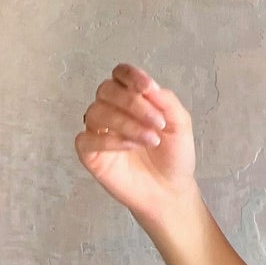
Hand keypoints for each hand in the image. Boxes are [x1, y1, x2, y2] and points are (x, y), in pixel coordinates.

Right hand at [75, 63, 198, 224]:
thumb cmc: (173, 155)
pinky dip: (109, 139)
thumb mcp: (179, 123)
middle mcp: (111, 110)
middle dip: (133, 103)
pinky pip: (86, 138)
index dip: (131, 76)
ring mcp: (98, 131)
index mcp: (132, 98)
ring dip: (126, 123)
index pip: (120, 74)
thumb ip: (166, 101)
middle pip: (106, 90)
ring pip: (96, 112)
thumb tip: (148, 86)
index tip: (149, 88)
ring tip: (151, 139)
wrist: (171, 190)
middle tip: (157, 123)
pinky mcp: (90, 153)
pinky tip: (131, 147)